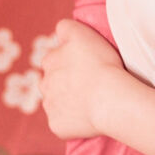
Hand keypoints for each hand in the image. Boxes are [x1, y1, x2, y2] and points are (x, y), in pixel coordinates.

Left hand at [39, 17, 126, 140]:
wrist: (110, 98)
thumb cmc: (101, 65)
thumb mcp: (83, 34)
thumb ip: (66, 28)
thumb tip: (59, 31)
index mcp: (49, 60)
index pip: (53, 59)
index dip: (69, 62)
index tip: (85, 66)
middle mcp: (44, 83)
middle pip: (51, 82)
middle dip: (64, 82)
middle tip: (87, 85)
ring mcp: (49, 106)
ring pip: (55, 102)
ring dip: (66, 102)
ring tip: (89, 102)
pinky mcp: (56, 126)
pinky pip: (61, 124)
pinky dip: (72, 122)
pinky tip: (88, 118)